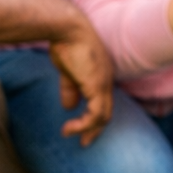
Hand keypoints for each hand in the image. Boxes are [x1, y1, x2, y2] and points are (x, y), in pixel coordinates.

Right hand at [48, 15, 113, 145]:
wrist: (68, 29)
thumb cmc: (66, 45)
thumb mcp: (67, 71)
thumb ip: (70, 88)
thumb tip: (69, 107)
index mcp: (100, 76)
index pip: (103, 102)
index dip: (94, 118)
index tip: (82, 130)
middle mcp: (105, 81)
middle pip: (106, 112)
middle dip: (95, 129)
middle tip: (84, 143)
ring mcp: (103, 84)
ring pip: (102, 116)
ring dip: (87, 129)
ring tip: (68, 134)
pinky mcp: (96, 86)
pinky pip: (95, 114)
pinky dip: (83, 125)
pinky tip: (68, 128)